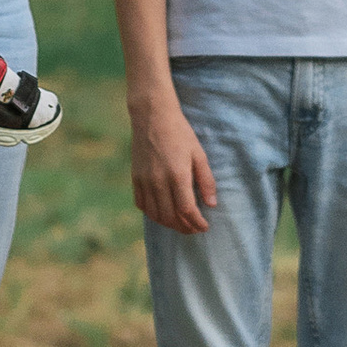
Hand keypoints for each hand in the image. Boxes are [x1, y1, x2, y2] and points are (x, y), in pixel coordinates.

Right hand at [131, 103, 218, 233]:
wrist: (153, 117)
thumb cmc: (180, 133)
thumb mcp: (199, 153)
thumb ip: (206, 180)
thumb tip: (211, 204)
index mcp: (177, 175)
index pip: (187, 210)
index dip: (197, 223)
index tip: (204, 227)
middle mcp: (159, 181)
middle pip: (170, 217)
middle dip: (184, 227)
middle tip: (194, 229)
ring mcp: (144, 181)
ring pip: (155, 214)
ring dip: (168, 224)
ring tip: (180, 224)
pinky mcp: (135, 179)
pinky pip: (141, 205)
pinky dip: (152, 214)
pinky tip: (162, 213)